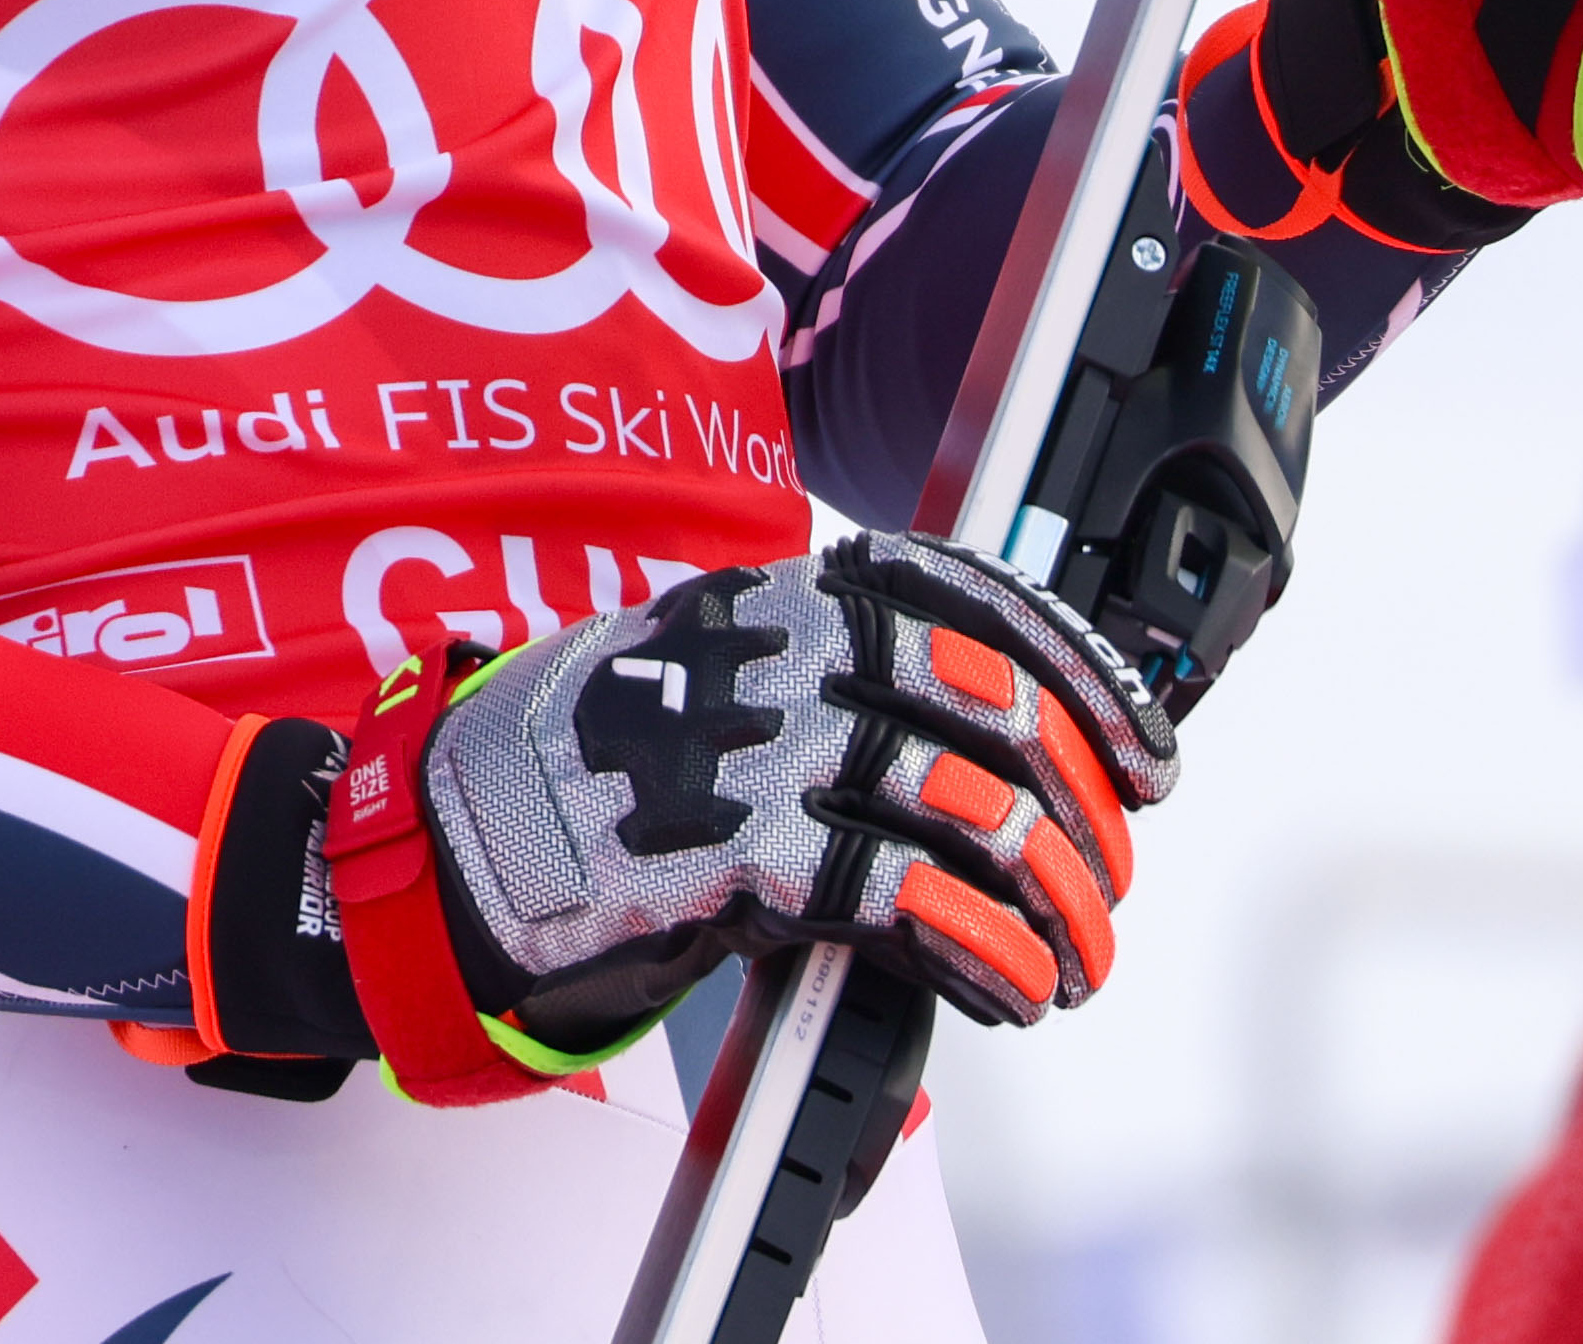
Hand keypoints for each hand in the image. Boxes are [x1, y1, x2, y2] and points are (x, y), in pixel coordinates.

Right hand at [315, 532, 1175, 1095]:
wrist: (434, 849)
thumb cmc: (585, 776)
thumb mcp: (711, 679)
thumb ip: (833, 685)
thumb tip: (988, 737)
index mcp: (785, 594)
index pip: (974, 596)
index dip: (1086, 672)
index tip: (1149, 750)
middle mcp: (783, 651)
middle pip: (995, 703)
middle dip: (1084, 801)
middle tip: (1112, 874)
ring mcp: (758, 747)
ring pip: (970, 804)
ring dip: (1055, 896)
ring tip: (1078, 958)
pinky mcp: (733, 855)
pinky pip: (905, 900)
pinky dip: (985, 949)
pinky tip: (1013, 986)